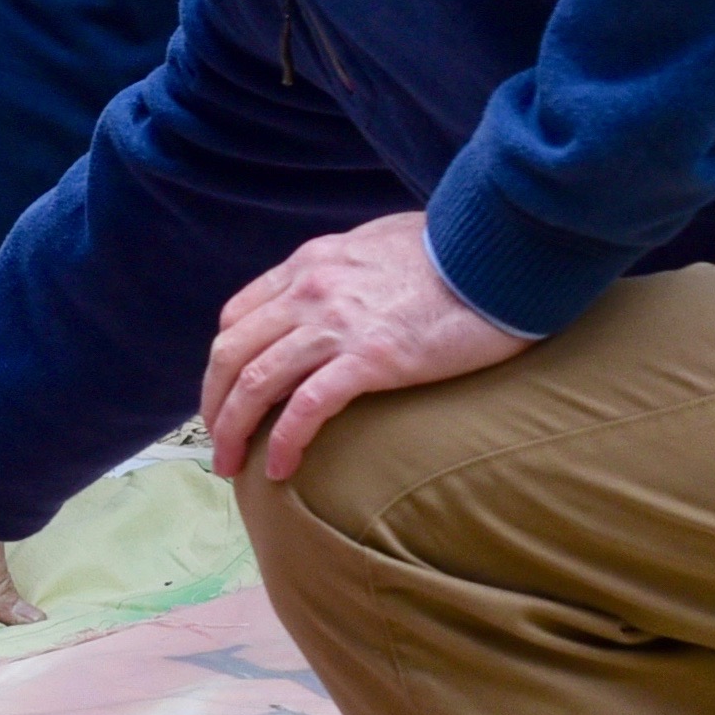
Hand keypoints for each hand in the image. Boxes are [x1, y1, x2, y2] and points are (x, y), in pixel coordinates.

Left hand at [198, 211, 534, 485]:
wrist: (500, 251)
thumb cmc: (455, 249)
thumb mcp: (379, 243)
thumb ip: (345, 268)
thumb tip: (339, 290)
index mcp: (310, 264)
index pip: (238, 316)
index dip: (224, 362)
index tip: (227, 396)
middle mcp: (310, 290)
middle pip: (232, 353)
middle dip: (213, 404)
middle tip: (217, 443)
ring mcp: (337, 324)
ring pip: (256, 383)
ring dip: (232, 430)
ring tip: (231, 466)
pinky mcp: (371, 358)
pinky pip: (306, 407)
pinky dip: (285, 442)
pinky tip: (280, 470)